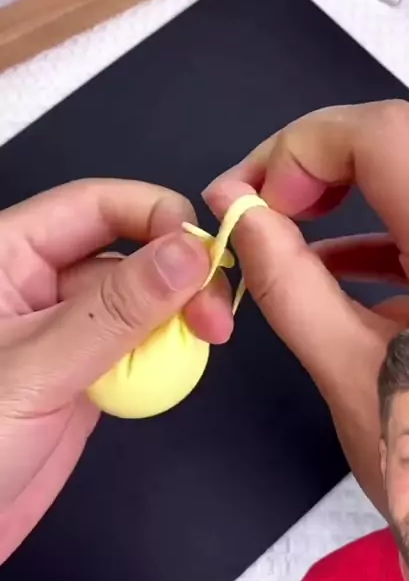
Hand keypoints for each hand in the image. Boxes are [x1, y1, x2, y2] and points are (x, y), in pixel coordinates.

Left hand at [0, 179, 231, 563]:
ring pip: (140, 301)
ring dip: (176, 321)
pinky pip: (137, 347)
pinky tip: (171, 375)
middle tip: (215, 318)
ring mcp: (63, 331)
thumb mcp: (36, 369)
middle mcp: (37, 284)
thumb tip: (188, 252)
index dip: (156, 216)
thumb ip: (115, 310)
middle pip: (128, 251)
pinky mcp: (82, 374)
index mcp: (8, 256)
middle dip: (180, 277)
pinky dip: (162, 358)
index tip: (204, 253)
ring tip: (201, 346)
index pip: (95, 204)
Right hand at [204, 101, 408, 513]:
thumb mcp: (351, 376)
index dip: (305, 149)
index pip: (388, 137)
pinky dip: (386, 216)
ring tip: (292, 218)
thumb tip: (238, 211)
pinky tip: (336, 255)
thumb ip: (287, 283)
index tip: (257, 201)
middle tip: (264, 201)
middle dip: (321, 156)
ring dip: (354, 178)